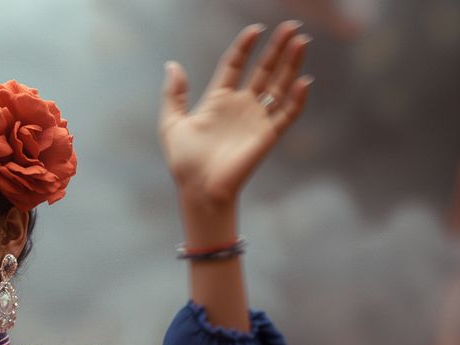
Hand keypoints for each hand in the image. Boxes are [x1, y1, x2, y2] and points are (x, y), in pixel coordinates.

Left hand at [159, 21, 311, 213]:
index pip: (235, 65)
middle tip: (292, 26)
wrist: (198, 188)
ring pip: (279, 86)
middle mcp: (240, 106)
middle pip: (263, 70)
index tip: (255, 30)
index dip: (245, 46)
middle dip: (277, 48)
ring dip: (292, 64)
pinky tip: (303, 81)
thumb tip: (172, 65)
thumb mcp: (171, 123)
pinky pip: (287, 114)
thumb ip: (173, 94)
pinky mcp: (267, 136)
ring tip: (301, 42)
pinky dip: (296, 99)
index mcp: (218, 99)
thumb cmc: (184, 161)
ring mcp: (256, 119)